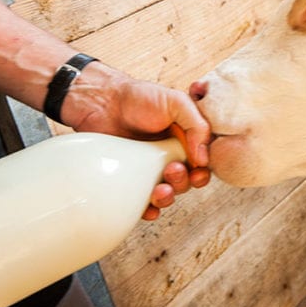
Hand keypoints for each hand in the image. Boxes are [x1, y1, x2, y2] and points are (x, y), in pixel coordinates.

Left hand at [61, 63, 211, 219]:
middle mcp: (170, 155)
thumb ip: (197, 124)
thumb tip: (204, 158)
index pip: (203, 163)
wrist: (101, 102)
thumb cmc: (138, 97)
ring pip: (168, 193)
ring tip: (159, 189)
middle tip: (171, 170)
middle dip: (183, 182)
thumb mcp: (176, 102)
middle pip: (187, 181)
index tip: (197, 171)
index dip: (202, 171)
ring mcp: (150, 168)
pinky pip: (143, 202)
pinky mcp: (132, 178)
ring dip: (168, 197)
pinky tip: (148, 207)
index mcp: (186, 139)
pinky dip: (149, 209)